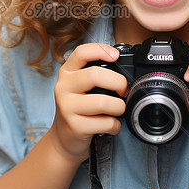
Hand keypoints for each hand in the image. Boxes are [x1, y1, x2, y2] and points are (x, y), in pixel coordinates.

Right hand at [50, 43, 127, 162]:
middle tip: (124, 91)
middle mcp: (63, 87)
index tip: (116, 56)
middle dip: (118, 83)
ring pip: (102, 102)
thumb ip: (94, 75)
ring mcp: (66, 107)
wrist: (64, 138)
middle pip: (95, 75)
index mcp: (67, 72)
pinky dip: (115, 125)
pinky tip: (111, 125)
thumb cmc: (79, 109)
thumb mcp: (80, 87)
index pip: (81, 52)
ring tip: (118, 110)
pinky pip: (105, 122)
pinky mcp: (74, 126)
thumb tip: (124, 70)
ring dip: (119, 107)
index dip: (100, 50)